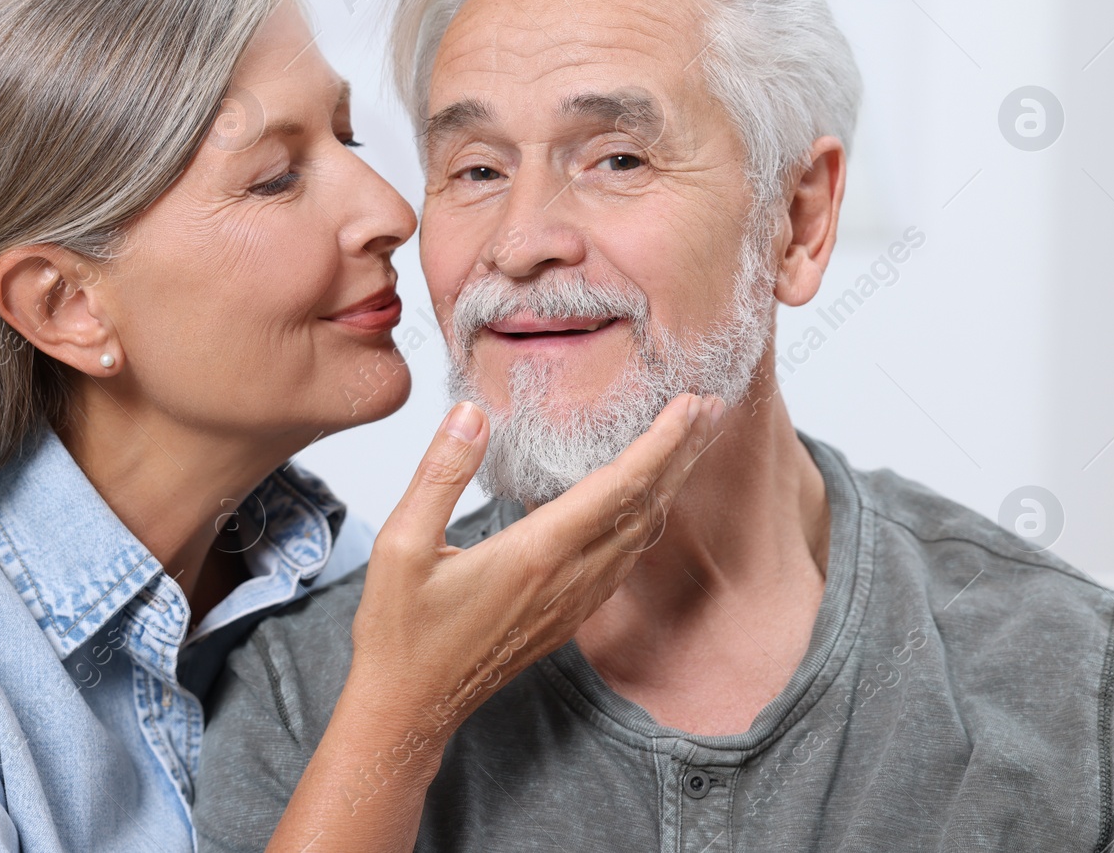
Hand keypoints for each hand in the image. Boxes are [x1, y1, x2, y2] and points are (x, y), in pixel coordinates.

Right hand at [347, 391, 723, 748]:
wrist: (410, 709)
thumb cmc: (401, 631)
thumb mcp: (402, 544)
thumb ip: (441, 474)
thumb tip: (471, 413)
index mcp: (536, 554)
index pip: (618, 488)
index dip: (661, 443)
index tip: (691, 404)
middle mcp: (567, 579)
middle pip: (645, 508)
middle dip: (682, 454)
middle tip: (712, 408)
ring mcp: (571, 602)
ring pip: (639, 536)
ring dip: (667, 486)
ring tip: (687, 444)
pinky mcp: (565, 616)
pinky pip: (621, 561)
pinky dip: (643, 521)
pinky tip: (643, 506)